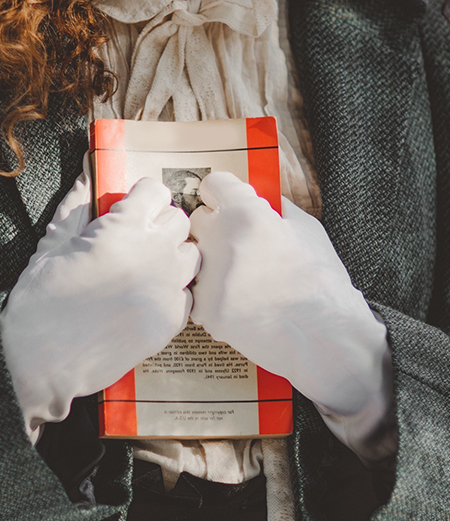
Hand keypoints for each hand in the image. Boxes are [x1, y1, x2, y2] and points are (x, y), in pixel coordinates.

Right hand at [0, 153, 199, 436]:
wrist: (41, 360)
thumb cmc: (41, 300)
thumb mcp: (54, 243)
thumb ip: (78, 204)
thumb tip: (88, 173)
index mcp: (124, 229)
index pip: (156, 191)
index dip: (142, 197)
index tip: (133, 206)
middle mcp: (154, 255)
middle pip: (179, 220)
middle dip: (159, 223)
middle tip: (138, 237)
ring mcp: (166, 289)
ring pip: (191, 256)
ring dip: (172, 255)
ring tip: (146, 267)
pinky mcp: (169, 321)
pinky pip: (187, 294)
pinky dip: (172, 291)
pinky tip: (147, 297)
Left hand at [189, 173, 392, 454]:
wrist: (326, 335)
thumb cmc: (321, 281)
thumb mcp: (307, 229)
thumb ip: (275, 208)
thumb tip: (258, 196)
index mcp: (246, 215)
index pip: (212, 185)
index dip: (224, 194)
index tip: (228, 203)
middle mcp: (221, 241)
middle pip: (199, 219)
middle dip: (216, 227)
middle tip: (239, 245)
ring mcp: (210, 278)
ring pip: (196, 258)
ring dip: (212, 264)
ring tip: (244, 281)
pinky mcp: (206, 310)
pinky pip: (198, 293)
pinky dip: (214, 298)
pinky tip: (240, 304)